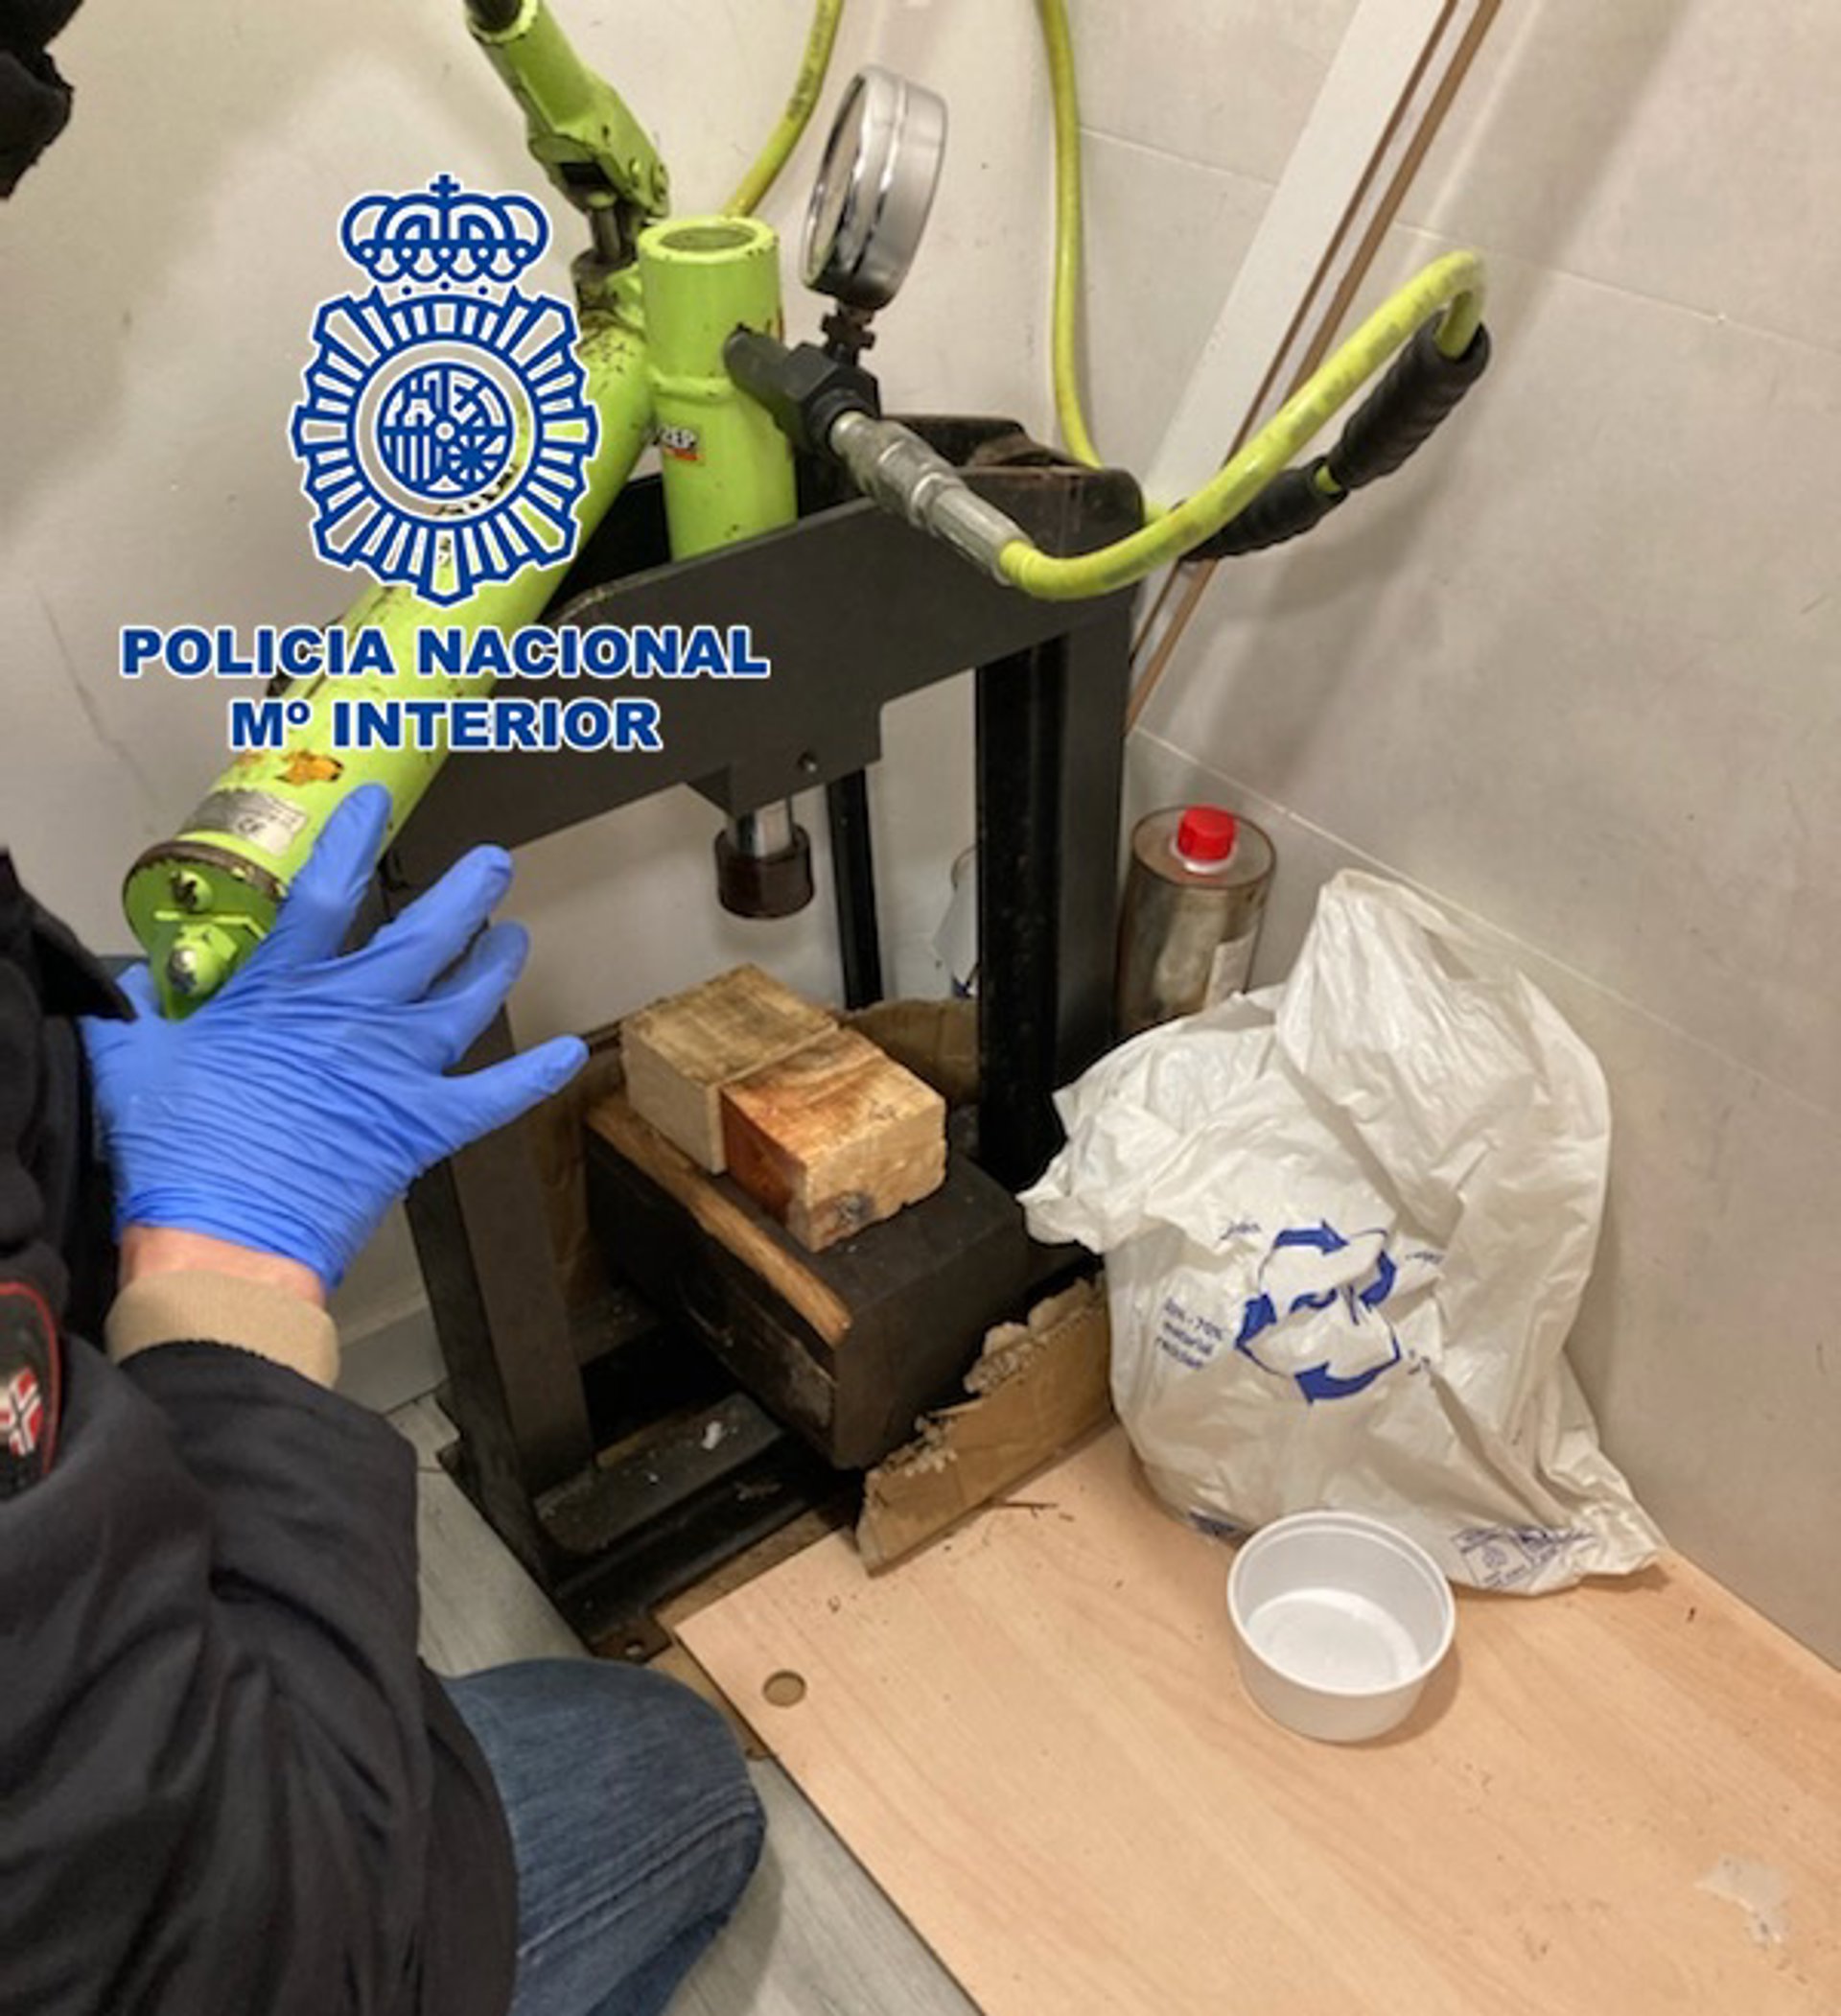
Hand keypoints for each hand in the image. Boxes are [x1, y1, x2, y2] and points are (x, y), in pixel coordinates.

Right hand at [82, 786, 585, 1289]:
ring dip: (494, 966)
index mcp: (285, 989)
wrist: (224, 1233)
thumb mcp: (133, 1059)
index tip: (373, 805)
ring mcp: (395, 1068)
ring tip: (515, 940)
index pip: (326, 893)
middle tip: (495, 866)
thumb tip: (129, 985)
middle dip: (465, 894)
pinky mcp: (421, 1125)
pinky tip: (568, 1054)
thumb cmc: (180, 1149)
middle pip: (423, 937)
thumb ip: (137, 1009)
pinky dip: (533, 1076)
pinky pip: (492, 1095)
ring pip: (464, 1000)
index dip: (350, 841)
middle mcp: (354, 1015)